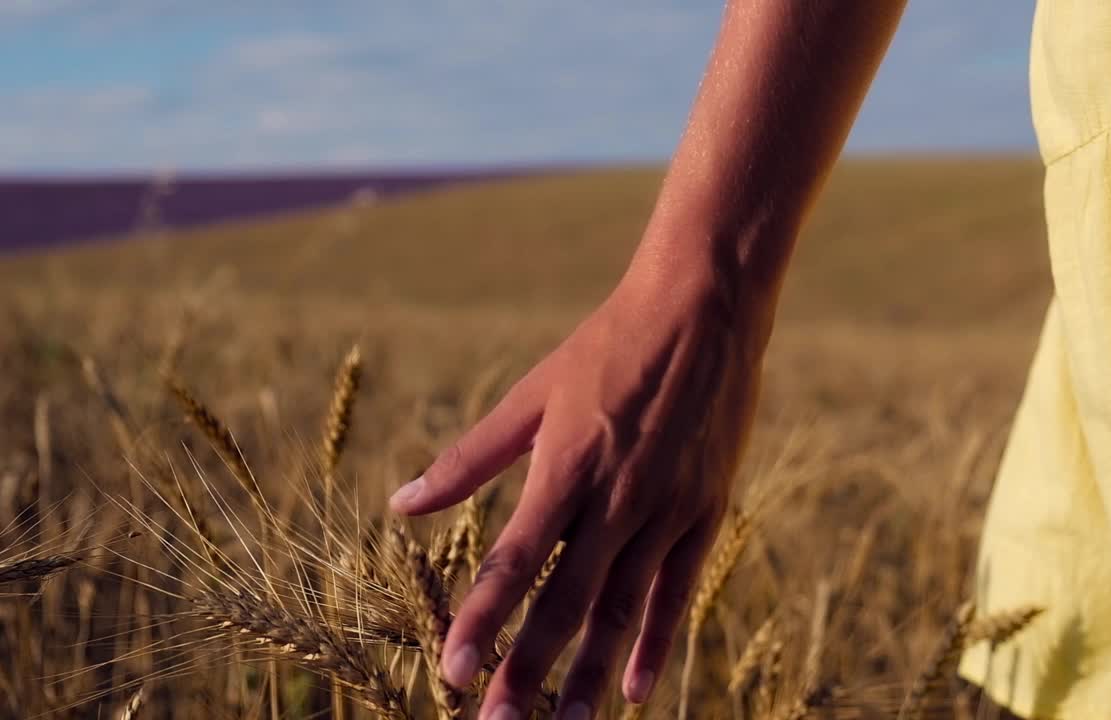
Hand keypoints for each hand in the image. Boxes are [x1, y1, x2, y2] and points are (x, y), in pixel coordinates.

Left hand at [390, 265, 765, 718]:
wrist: (703, 309)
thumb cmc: (606, 346)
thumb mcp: (531, 394)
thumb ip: (469, 458)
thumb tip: (400, 505)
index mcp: (564, 466)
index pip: (514, 561)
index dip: (481, 620)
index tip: (451, 673)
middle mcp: (615, 498)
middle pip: (565, 601)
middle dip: (527, 670)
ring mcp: (665, 508)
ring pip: (623, 608)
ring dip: (588, 673)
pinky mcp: (705, 510)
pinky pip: (677, 590)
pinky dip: (655, 643)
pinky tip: (633, 691)